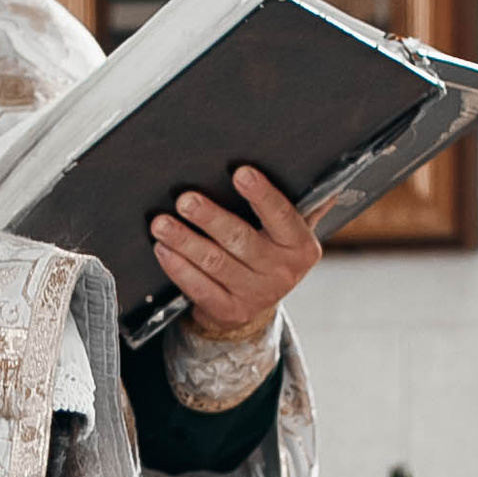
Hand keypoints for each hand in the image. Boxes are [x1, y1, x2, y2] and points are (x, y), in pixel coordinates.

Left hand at [149, 162, 325, 339]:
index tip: (241, 173)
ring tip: (162, 223)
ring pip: (215, 263)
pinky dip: (178, 267)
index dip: (262, 195)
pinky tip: (163, 250)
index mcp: (300, 247)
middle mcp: (282, 273)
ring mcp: (255, 295)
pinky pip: (199, 287)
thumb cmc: (269, 254)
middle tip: (186, 200)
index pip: (282, 216)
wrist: (256, 309)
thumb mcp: (289, 233)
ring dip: (185, 240)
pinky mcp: (229, 311)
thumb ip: (300, 203)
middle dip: (211, 218)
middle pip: (241, 240)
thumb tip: (315, 165)